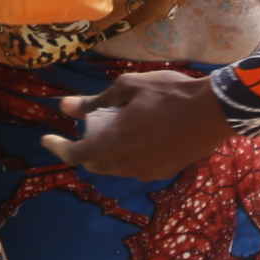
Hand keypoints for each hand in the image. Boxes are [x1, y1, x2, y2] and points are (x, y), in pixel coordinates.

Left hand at [42, 70, 233, 179]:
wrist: (213, 111)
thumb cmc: (168, 93)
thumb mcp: (128, 87)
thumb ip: (95, 100)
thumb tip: (65, 106)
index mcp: (113, 143)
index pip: (75, 154)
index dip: (57, 148)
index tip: (46, 139)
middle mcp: (126, 165)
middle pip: (95, 164)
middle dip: (86, 149)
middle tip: (89, 127)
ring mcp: (146, 172)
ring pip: (116, 167)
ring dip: (108, 152)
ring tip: (117, 128)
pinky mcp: (164, 172)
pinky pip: (136, 166)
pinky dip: (129, 154)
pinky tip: (141, 135)